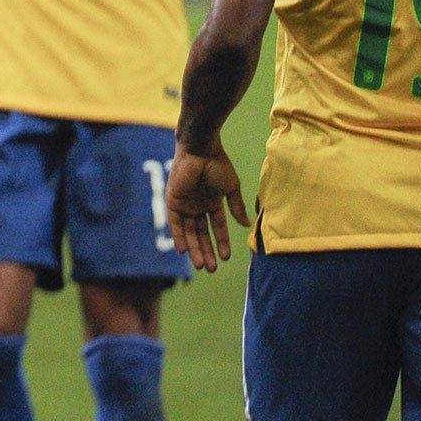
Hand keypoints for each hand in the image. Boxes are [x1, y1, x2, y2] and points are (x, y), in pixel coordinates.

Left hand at [167, 142, 247, 272]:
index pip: (217, 227)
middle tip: (212, 270)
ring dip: (195, 248)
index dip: (222, 243)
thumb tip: (247, 225)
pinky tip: (184, 251)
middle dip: (207, 251)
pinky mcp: (173, 200)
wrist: (201, 150)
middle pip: (201, 233)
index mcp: (212, 202)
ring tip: (202, 266)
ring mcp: (185, 204)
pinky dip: (179, 236)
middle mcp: (198, 205)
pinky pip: (175, 223)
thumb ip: (236, 207)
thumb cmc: (218, 165)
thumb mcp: (231, 188)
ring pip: (190, 232)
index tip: (226, 259)